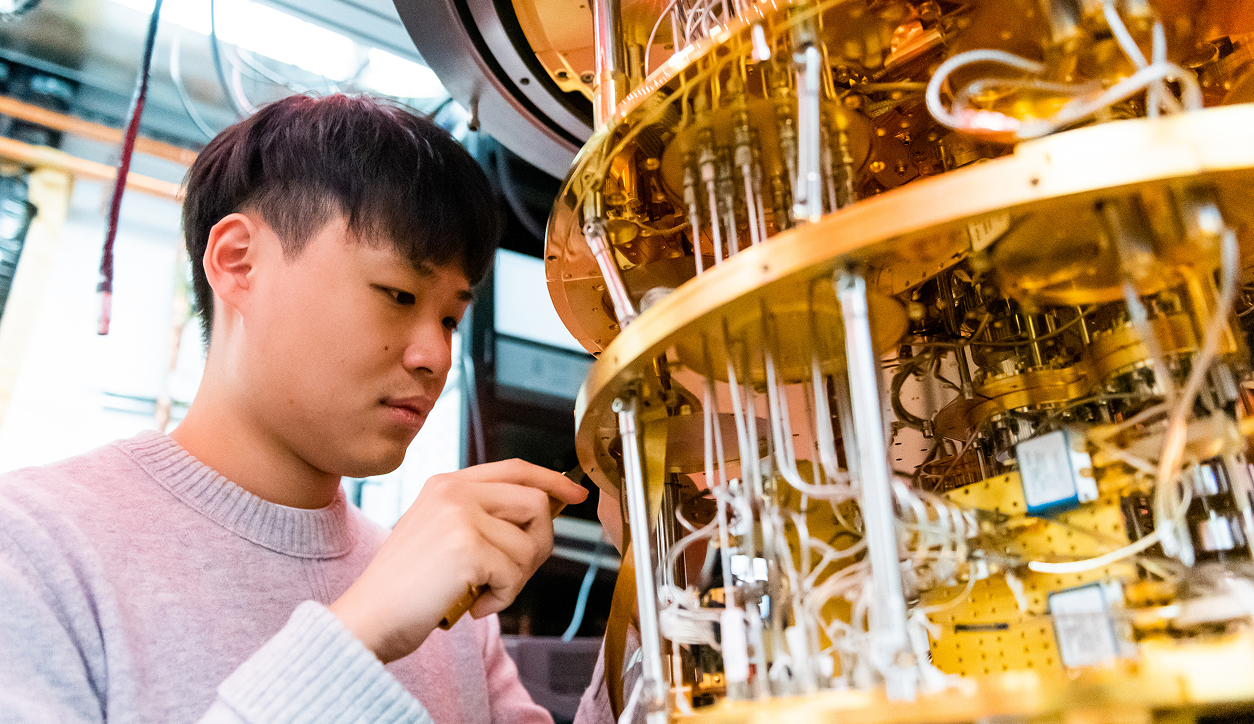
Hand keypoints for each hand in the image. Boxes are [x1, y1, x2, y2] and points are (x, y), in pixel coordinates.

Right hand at [329, 459, 586, 662]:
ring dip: (514, 581)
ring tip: (479, 593)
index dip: (551, 480)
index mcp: (446, 484)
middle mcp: (453, 491)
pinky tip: (472, 605)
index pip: (514, 468)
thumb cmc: (406, 588)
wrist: (367, 619)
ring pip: (530, 545)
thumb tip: (543, 512)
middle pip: (535, 504)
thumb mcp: (440, 533)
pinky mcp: (467, 548)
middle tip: (511, 575)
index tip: (575, 496)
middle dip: (538, 544)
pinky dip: (502, 599)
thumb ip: (482, 516)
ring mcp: (460, 516)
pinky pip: (515, 575)